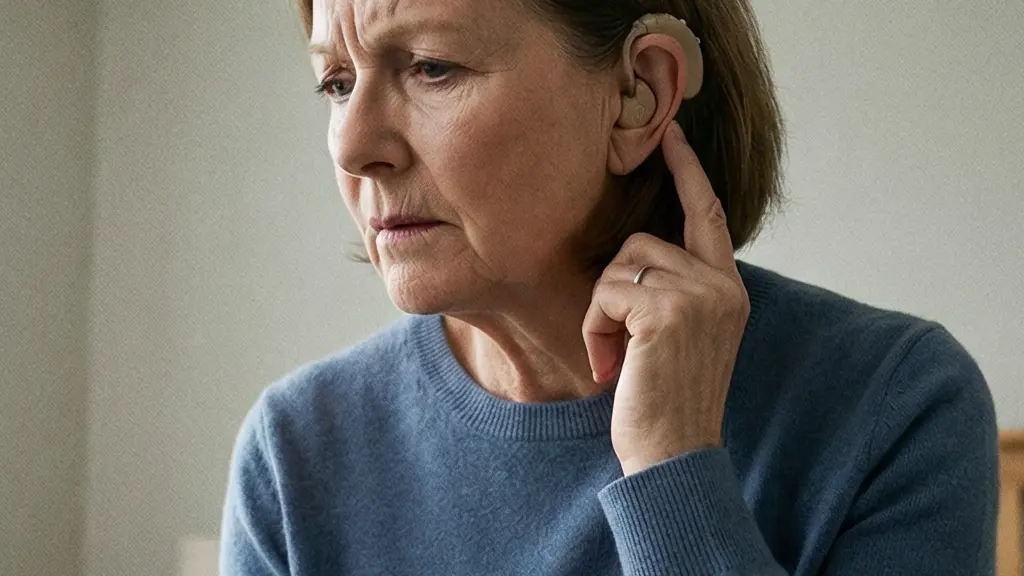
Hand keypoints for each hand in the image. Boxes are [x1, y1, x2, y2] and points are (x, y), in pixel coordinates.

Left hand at [583, 121, 750, 476]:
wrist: (674, 457)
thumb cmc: (667, 402)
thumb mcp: (682, 338)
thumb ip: (674, 291)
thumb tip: (634, 255)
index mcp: (728, 290)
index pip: (708, 215)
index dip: (688, 172)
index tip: (669, 134)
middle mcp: (723, 286)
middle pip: (643, 241)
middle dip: (614, 288)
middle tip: (617, 345)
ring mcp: (700, 296)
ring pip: (621, 265)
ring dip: (602, 312)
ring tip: (616, 358)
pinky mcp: (668, 311)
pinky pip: (606, 292)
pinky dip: (594, 328)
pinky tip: (610, 366)